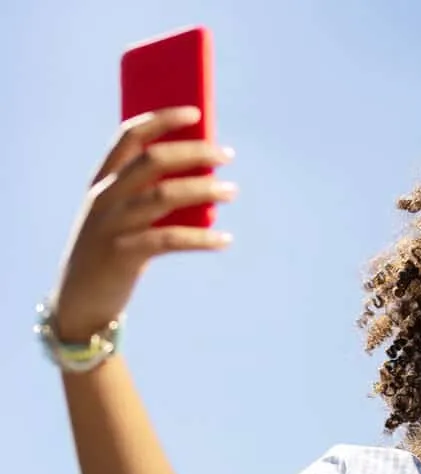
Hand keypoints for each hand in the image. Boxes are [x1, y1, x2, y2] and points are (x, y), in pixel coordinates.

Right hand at [52, 107, 236, 340]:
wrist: (79, 302)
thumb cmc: (109, 254)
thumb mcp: (120, 219)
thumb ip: (148, 198)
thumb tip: (202, 182)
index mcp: (101, 183)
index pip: (129, 137)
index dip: (162, 119)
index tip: (195, 113)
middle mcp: (105, 198)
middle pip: (154, 160)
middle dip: (194, 152)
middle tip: (226, 154)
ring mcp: (113, 225)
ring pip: (165, 195)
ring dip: (204, 190)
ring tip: (231, 191)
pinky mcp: (124, 255)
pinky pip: (171, 239)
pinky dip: (202, 238)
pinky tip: (224, 240)